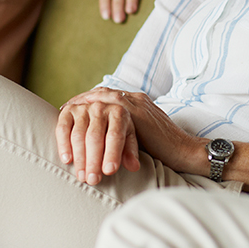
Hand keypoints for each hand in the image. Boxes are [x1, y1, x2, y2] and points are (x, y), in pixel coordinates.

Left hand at [55, 87, 204, 184]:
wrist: (186, 151)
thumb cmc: (165, 149)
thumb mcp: (140, 136)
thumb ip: (124, 132)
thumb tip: (103, 141)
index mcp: (135, 101)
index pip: (104, 96)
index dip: (85, 101)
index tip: (69, 109)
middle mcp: (134, 98)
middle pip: (99, 96)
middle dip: (80, 105)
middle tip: (62, 111)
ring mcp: (136, 103)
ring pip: (102, 104)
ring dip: (84, 114)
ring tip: (69, 115)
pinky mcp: (137, 114)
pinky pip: (109, 112)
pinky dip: (92, 117)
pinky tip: (79, 125)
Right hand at [55, 87, 141, 184]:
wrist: (100, 115)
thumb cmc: (115, 131)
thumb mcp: (126, 139)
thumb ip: (130, 152)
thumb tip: (134, 167)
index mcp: (118, 112)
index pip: (115, 135)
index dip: (112, 154)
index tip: (109, 171)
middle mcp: (100, 107)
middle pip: (94, 136)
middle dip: (93, 160)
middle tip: (93, 180)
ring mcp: (83, 108)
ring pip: (78, 134)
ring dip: (79, 158)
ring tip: (82, 176)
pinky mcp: (68, 111)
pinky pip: (63, 129)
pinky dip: (63, 145)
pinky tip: (67, 160)